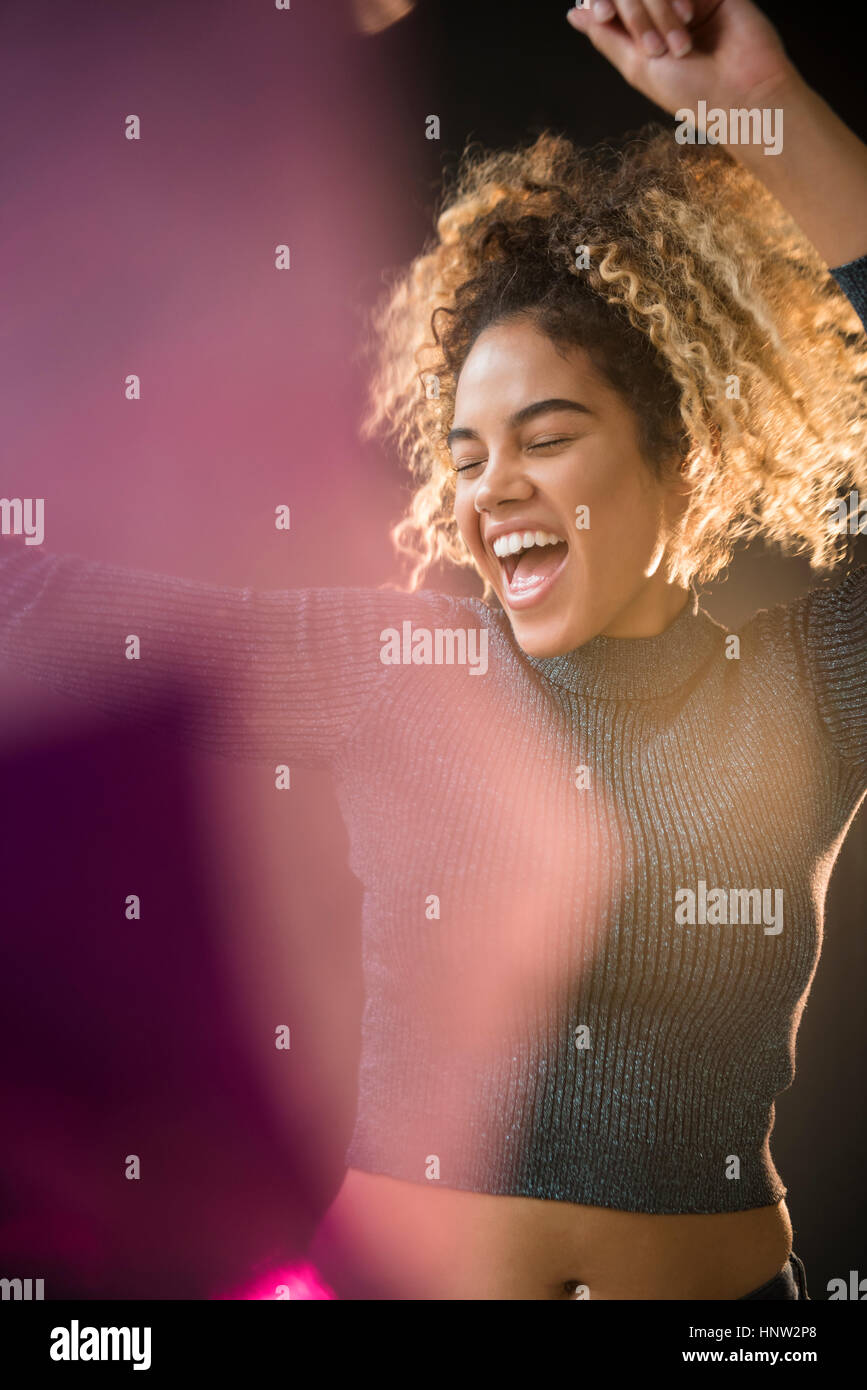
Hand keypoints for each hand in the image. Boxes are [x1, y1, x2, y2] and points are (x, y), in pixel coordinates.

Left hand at [565, 0, 797, 116]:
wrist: (740, 92)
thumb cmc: (690, 91)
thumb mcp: (636, 67)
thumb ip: (606, 36)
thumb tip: (574, 14)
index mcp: (643, 33)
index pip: (613, 1)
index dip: (604, 2)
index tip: (605, 16)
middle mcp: (664, 12)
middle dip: (637, 14)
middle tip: (657, 48)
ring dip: (659, 10)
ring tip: (682, 44)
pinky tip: (692, 19)